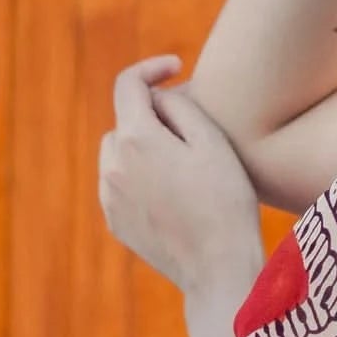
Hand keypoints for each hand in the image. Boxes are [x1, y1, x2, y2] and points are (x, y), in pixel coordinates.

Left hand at [98, 55, 264, 298]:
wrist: (218, 268)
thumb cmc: (225, 201)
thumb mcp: (213, 142)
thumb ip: (179, 106)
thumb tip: (156, 99)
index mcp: (136, 138)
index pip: (128, 84)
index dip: (152, 68)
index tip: (177, 67)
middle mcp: (113, 164)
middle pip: (126, 123)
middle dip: (154, 120)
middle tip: (195, 135)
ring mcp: (110, 196)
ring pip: (120, 155)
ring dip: (145, 151)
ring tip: (187, 172)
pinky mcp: (115, 221)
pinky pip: (121, 186)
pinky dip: (141, 180)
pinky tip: (176, 198)